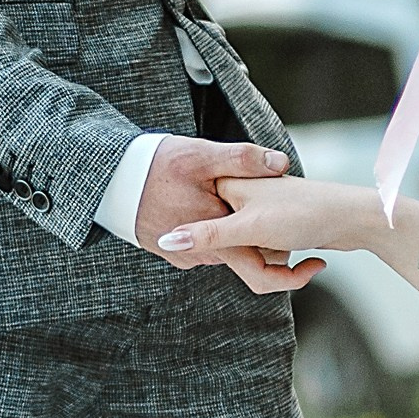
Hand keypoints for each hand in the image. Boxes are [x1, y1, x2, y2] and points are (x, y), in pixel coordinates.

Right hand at [136, 137, 320, 293]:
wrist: (109, 181)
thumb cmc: (156, 166)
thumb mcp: (203, 155)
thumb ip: (244, 160)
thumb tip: (280, 162)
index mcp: (216, 237)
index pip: (263, 262)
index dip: (285, 257)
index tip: (309, 256)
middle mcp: (201, 255)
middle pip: (245, 255)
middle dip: (260, 239)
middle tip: (264, 211)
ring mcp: (184, 257)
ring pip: (226, 250)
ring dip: (236, 233)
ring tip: (234, 203)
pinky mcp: (173, 253)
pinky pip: (206, 247)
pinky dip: (215, 231)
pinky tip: (207, 205)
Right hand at [155, 174, 385, 274]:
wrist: (352, 215)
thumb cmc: (302, 212)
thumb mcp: (248, 226)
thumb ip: (207, 234)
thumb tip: (167, 240)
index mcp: (222, 190)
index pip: (201, 227)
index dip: (222, 243)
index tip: (254, 242)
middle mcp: (233, 198)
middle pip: (226, 244)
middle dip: (251, 255)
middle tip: (283, 240)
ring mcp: (250, 212)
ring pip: (243, 250)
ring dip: (266, 255)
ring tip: (295, 241)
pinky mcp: (266, 225)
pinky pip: (260, 250)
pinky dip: (276, 253)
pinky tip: (298, 247)